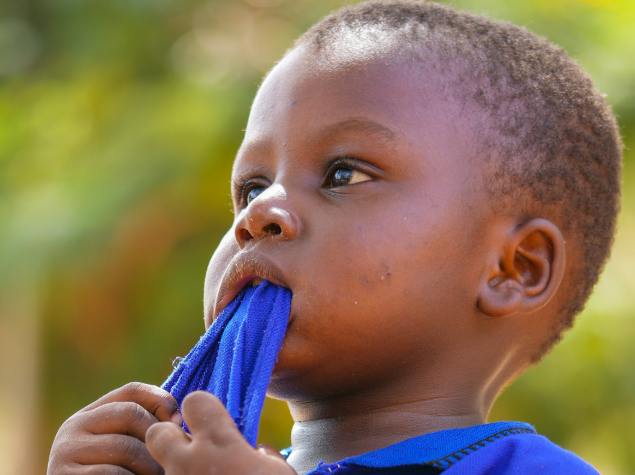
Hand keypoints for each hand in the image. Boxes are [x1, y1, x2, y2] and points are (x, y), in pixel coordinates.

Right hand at [47, 382, 182, 474]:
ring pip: (126, 447)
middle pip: (131, 414)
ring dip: (151, 466)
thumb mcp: (123, 449)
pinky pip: (114, 474)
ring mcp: (64, 452)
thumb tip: (176, 422)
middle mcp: (73, 427)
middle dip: (157, 438)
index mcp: (90, 415)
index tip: (178, 424)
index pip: (132, 391)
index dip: (161, 401)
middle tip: (168, 460)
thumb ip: (141, 429)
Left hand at [146, 391, 296, 474]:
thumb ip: (262, 454)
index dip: (202, 408)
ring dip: (174, 472)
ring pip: (158, 470)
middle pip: (156, 433)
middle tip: (192, 452)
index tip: (212, 421)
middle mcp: (188, 464)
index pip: (194, 401)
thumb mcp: (281, 473)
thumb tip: (254, 452)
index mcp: (219, 444)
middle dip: (170, 439)